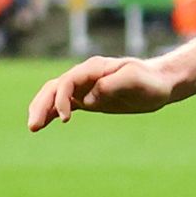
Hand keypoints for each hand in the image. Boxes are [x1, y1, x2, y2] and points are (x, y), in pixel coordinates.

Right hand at [27, 55, 176, 129]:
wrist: (161, 83)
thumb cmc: (151, 81)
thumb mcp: (136, 80)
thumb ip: (113, 84)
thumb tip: (89, 97)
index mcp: (95, 68)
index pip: (68, 81)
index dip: (62, 99)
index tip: (66, 118)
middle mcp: (86, 76)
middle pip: (54, 87)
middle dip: (42, 105)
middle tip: (34, 126)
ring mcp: (85, 87)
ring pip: (55, 96)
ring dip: (43, 109)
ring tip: (34, 127)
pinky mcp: (89, 99)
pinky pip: (65, 105)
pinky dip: (52, 113)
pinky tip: (43, 124)